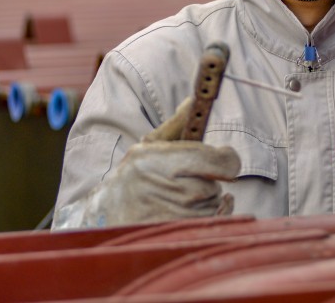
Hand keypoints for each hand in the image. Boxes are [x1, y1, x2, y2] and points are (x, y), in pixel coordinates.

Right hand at [79, 98, 240, 227]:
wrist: (109, 221)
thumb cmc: (133, 180)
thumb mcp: (148, 148)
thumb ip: (176, 125)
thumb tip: (194, 101)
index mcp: (161, 162)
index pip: (221, 160)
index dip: (226, 158)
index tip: (221, 156)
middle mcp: (176, 190)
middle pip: (218, 180)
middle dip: (207, 178)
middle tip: (184, 181)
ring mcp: (182, 217)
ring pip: (216, 199)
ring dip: (205, 198)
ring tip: (177, 199)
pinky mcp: (186, 234)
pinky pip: (217, 217)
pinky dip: (211, 214)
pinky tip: (189, 212)